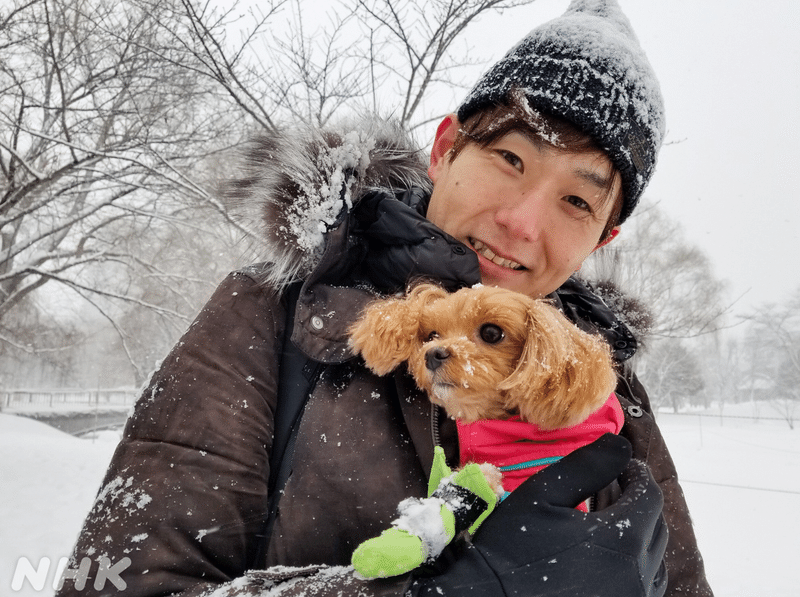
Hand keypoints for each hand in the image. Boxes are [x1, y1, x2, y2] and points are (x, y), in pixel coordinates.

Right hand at [408, 433, 667, 596]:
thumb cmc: (512, 548)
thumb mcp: (543, 495)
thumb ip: (587, 467)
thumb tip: (620, 445)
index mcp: (621, 539)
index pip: (649, 496)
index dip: (638, 475)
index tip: (624, 466)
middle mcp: (635, 575)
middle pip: (656, 529)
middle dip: (639, 504)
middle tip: (616, 491)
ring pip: (652, 563)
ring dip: (639, 539)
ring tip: (612, 525)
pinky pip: (642, 589)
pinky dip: (634, 569)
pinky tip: (607, 561)